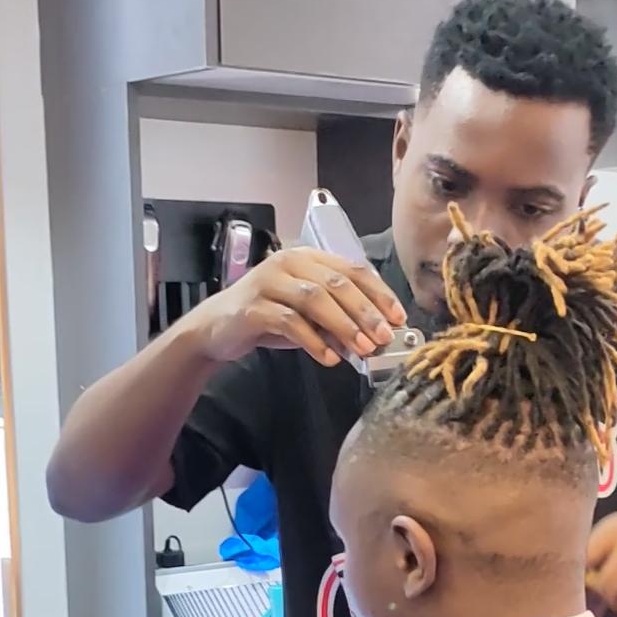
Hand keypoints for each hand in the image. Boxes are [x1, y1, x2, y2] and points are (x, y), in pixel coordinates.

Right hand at [189, 248, 406, 366]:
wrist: (218, 328)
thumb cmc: (270, 318)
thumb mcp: (309, 316)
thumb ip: (338, 320)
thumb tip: (376, 337)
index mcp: (308, 257)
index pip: (352, 269)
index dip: (379, 293)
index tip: (398, 317)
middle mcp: (288, 262)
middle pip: (336, 283)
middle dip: (365, 311)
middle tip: (384, 337)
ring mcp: (268, 282)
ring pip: (315, 299)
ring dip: (344, 325)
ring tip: (363, 349)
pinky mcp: (253, 307)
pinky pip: (289, 322)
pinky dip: (313, 341)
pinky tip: (330, 358)